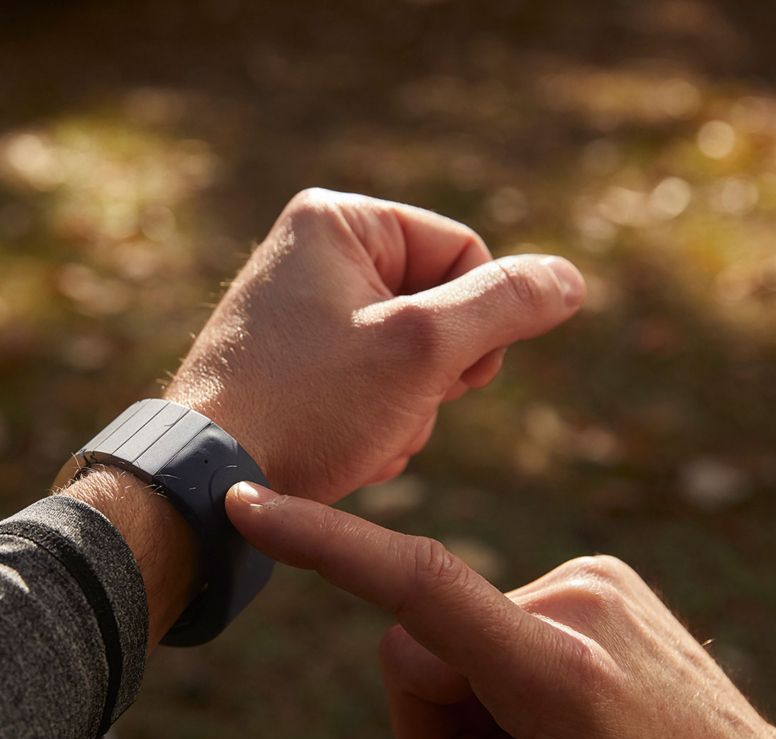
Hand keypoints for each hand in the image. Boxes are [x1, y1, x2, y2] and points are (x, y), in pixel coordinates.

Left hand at [163, 188, 584, 502]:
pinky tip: (343, 450)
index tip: (451, 376)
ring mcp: (300, 312)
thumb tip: (568, 279)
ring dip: (407, 409)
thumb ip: (505, 304)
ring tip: (361, 434)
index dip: (478, 323)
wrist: (208, 481)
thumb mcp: (422, 348)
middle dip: (434, 374)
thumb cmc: (307, 406)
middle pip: (439, 307)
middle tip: (394, 407)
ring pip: (410, 357)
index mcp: (337, 220)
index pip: (464, 251)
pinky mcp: (293, 364)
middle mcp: (313, 253)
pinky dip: (374, 423)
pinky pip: (370, 384)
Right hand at [224, 484, 775, 738]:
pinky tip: (561, 721)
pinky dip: (504, 675)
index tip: (249, 502)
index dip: (321, 542)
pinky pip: (494, 617)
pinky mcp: (600, 578)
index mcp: (556, 673)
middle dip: (434, 723)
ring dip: (473, 706)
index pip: (413, 585)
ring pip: (452, 636)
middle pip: (416, 649)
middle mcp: (576, 602)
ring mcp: (594, 581)